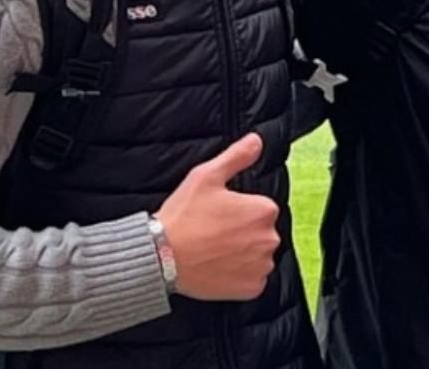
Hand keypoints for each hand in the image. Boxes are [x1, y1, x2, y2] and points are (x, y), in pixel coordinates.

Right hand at [154, 133, 281, 301]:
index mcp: (264, 210)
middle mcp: (270, 238)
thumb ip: (236, 157)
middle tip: (212, 234)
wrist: (159, 257)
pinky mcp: (251, 288)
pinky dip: (239, 276)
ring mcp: (261, 265)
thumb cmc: (182, 217)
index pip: (260, 208)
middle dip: (241, 232)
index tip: (217, 215)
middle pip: (260, 232)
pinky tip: (217, 268)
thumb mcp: (206, 177)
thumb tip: (257, 141)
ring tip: (212, 251)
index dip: (237, 211)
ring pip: (257, 256)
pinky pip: (253, 280)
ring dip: (242, 254)